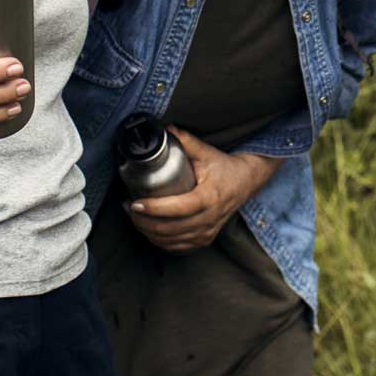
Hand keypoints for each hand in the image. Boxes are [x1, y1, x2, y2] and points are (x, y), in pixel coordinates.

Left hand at [126, 127, 282, 253]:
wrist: (246, 183)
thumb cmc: (225, 168)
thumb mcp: (207, 152)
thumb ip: (185, 141)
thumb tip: (164, 129)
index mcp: (209, 197)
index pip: (178, 208)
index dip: (154, 208)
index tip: (136, 203)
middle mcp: (209, 218)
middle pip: (170, 228)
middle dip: (144, 221)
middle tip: (129, 208)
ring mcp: (208, 232)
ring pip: (171, 240)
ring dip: (148, 231)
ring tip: (135, 216)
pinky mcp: (205, 239)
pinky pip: (178, 247)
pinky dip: (160, 241)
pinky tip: (149, 230)